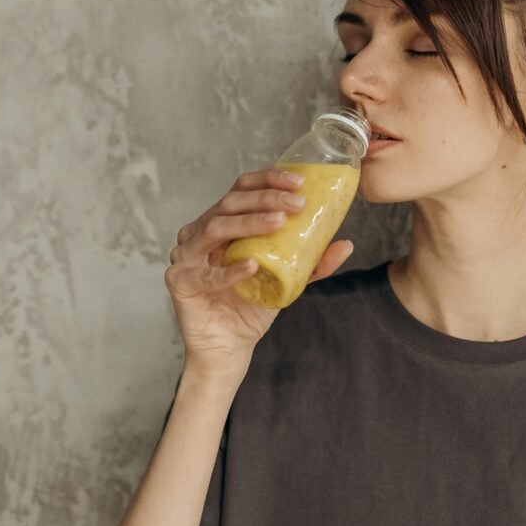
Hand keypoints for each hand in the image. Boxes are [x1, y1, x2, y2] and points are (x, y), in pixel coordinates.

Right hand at [164, 166, 354, 379]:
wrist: (230, 346)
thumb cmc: (251, 306)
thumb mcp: (288, 279)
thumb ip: (312, 262)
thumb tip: (346, 244)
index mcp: (223, 222)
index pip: (242, 189)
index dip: (268, 179)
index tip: (299, 182)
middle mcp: (200, 232)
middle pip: (229, 202)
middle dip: (265, 198)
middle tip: (297, 204)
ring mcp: (186, 255)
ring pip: (215, 227)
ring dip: (249, 222)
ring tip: (279, 223)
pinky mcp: (179, 282)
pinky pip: (206, 273)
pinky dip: (230, 269)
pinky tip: (252, 266)